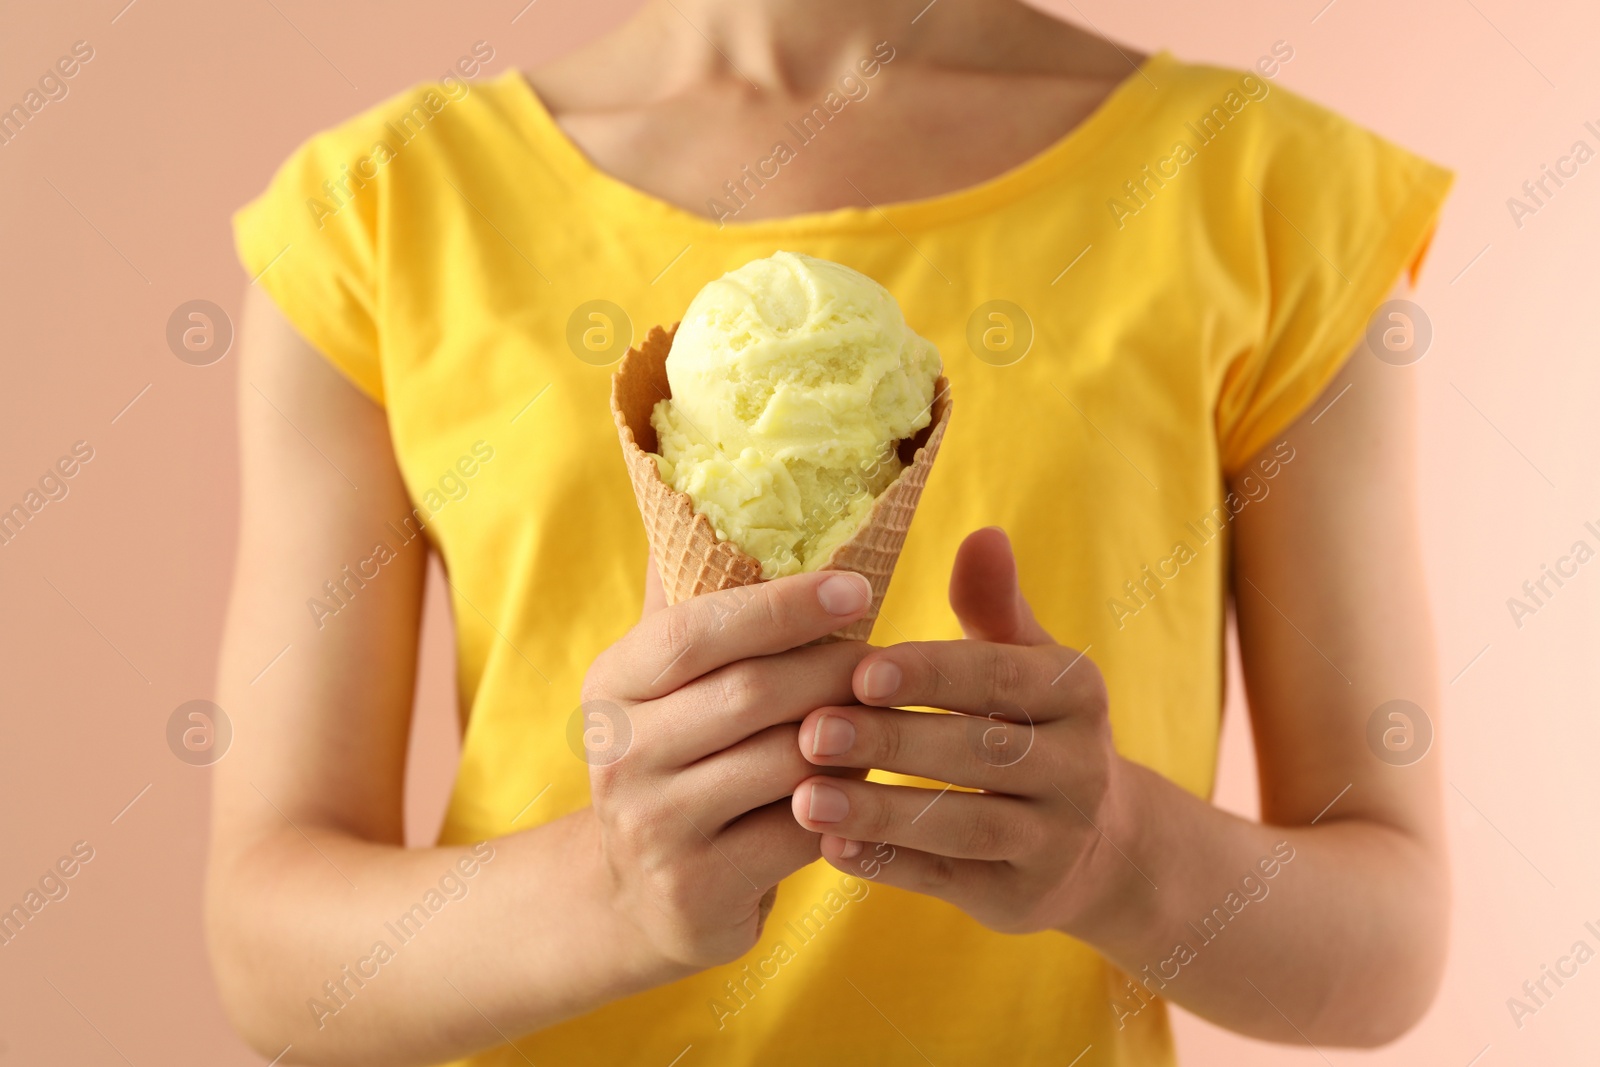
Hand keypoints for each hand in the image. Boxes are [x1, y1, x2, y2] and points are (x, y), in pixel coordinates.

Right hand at [580, 563, 874, 968]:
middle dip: (835, 669)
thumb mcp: (667, 683)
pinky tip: (874, 784)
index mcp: (612, 684)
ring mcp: (652, 828)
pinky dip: (848, 803)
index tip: (857, 586)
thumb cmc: (682, 760)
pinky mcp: (697, 892)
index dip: (782, 606)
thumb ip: (694, 598)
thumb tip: (715, 482)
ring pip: (785, 763)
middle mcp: (619, 754)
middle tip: (894, 656)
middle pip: (751, 694)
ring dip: (853, 736)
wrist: (641, 896)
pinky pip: (800, 833)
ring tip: (893, 714)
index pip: (696, 630)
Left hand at [789, 527, 1133, 936]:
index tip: (859, 671)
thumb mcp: (1024, 662)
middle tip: (810, 731)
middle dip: (890, 742)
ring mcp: (1056, 839)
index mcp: (1075, 693)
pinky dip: (891, 865)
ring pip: (963, 823)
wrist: (1097, 843)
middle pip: (977, 752)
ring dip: (880, 810)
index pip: (997, 677)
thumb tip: (982, 533)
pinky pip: (951, 880)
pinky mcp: (1024, 898)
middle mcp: (1079, 767)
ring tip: (804, 798)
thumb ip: (993, 605)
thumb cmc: (1029, 726)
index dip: (928, 674)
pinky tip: (830, 848)